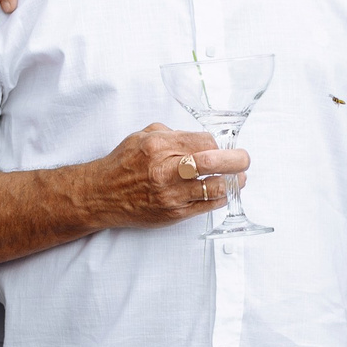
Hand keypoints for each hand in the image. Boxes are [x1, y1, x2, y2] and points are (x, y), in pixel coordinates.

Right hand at [85, 125, 247, 229]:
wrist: (102, 195)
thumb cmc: (123, 164)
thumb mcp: (142, 136)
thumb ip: (172, 133)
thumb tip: (201, 138)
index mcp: (158, 146)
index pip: (204, 141)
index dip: (218, 143)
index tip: (220, 146)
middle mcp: (166, 170)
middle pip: (214, 162)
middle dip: (237, 159)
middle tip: (244, 159)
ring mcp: (171, 194)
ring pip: (215, 188)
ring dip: (234, 182)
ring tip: (240, 178)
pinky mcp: (173, 213)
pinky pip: (206, 206)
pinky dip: (220, 198)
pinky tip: (224, 191)